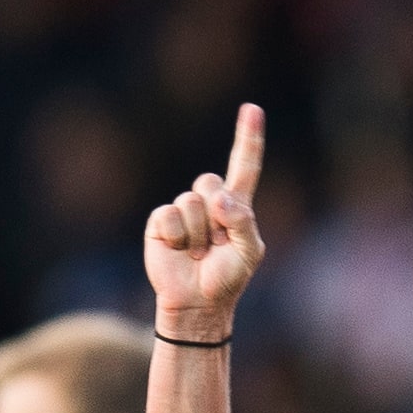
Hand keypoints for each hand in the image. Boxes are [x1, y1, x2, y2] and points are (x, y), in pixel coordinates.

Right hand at [144, 103, 265, 330]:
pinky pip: (169, 215)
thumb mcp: (249, 252)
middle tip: (215, 244)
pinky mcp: (161, 223)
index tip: (251, 108)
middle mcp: (209, 203)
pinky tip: (180, 252)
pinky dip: (178, 236)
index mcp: (236, 206)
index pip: (244, 166)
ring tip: (199, 253)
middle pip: (212, 182)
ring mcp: (183, 211)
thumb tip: (219, 200)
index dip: (248, 138)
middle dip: (217, 214)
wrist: (197, 304)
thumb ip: (243, 222)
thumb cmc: (227, 279)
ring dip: (199, 233)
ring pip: (191, 201)